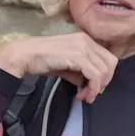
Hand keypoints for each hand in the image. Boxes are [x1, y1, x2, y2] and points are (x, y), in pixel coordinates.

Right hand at [0, 33, 118, 103]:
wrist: (24, 56)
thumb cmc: (39, 59)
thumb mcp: (62, 65)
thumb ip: (76, 72)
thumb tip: (83, 82)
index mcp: (84, 39)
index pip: (106, 58)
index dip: (104, 76)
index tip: (92, 88)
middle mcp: (86, 40)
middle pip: (110, 63)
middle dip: (104, 82)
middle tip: (91, 94)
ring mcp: (83, 47)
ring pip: (104, 70)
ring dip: (97, 88)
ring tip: (84, 96)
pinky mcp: (78, 56)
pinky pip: (95, 75)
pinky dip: (92, 88)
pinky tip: (83, 95)